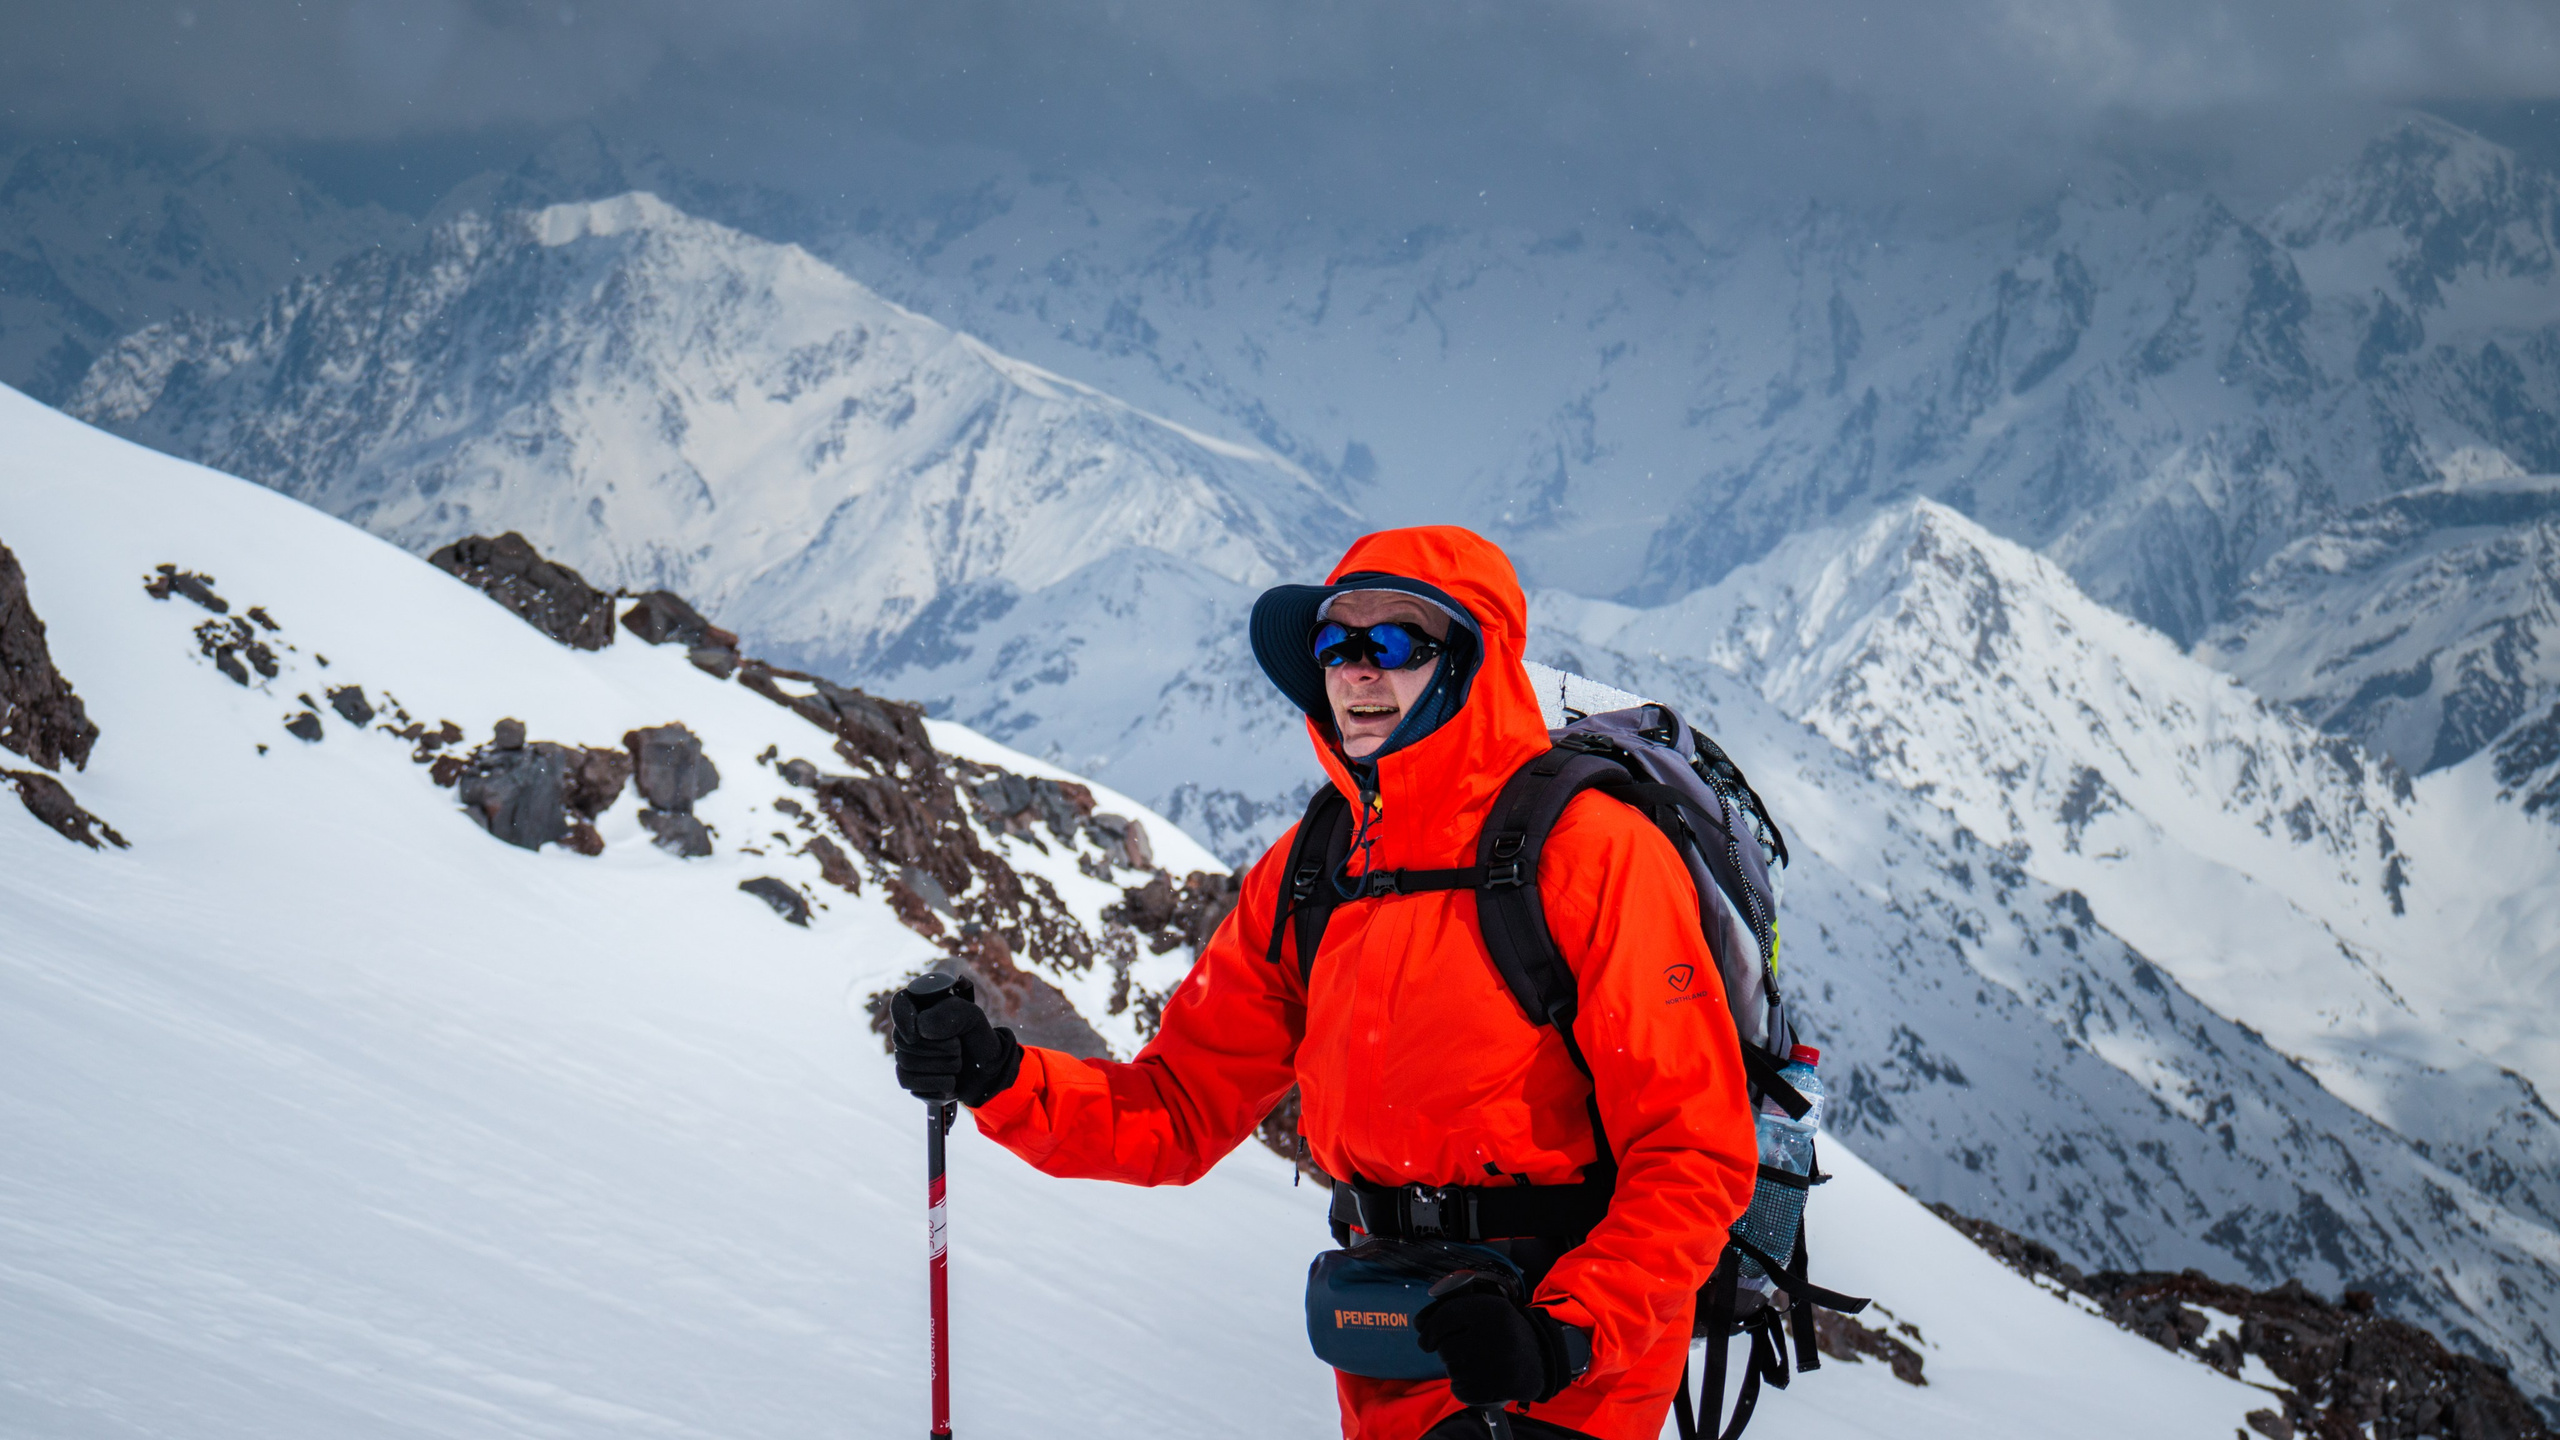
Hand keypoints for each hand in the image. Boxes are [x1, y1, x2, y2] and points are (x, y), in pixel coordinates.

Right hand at [890, 976, 1023, 1107]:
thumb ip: (949, 1013)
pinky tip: (949, 1081)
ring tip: (957, 1064)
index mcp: (922, 1006)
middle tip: (958, 1048)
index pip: (899, 1003)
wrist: (986, 1070)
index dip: (903, 1018)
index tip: (918, 1033)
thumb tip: (919, 1028)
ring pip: (906, 1063)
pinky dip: (934, 1084)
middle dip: (938, 1048)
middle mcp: (909, 1028)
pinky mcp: (908, 1077)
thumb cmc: (976, 1038)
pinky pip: (907, 1082)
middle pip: (902, 1039)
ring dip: (941, 1067)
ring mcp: (906, 1053)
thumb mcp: (971, 1017)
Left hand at [1414, 1290, 1584, 1406]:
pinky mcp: (1497, 1387)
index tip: (1425, 1339)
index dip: (1430, 1329)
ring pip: (1452, 1369)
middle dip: (1448, 1350)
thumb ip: (1452, 1311)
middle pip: (1445, 1347)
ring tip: (1478, 1362)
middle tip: (1466, 1349)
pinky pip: (1459, 1389)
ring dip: (1457, 1368)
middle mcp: (1496, 1334)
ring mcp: (1497, 1363)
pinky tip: (1479, 1377)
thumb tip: (1419, 1324)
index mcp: (1492, 1309)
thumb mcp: (1485, 1309)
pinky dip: (1463, 1386)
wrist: (1540, 1358)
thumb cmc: (1503, 1331)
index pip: (1447, 1315)